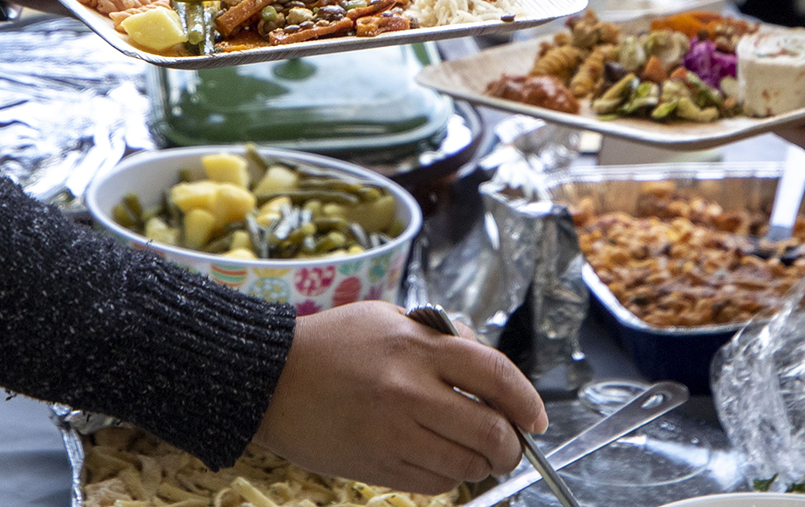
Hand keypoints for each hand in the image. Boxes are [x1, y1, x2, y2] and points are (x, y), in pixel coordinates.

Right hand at [255, 301, 545, 494]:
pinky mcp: (377, 466)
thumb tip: (490, 373)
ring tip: (473, 453)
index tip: (536, 417)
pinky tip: (437, 459)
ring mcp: (393, 434)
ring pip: (466, 464)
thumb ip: (440, 340)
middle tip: (510, 445)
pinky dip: (448, 477)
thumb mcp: (387, 320)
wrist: (269, 380)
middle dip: (512, 445)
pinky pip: (434, 484)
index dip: (527, 400)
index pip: (496, 375)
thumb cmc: (331, 345)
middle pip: (491, 431)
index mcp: (416, 348)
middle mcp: (409, 391)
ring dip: (481, 464)